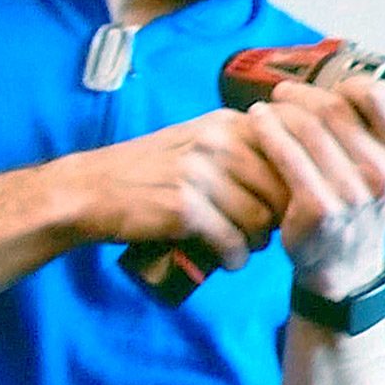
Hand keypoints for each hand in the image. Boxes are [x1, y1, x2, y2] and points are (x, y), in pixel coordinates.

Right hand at [51, 108, 289, 270]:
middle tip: (265, 235)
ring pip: (260, 219)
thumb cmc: (148, 171)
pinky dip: (235, 258)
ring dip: (257, 243)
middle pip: (280, 189)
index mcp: (226, 123)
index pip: (287, 154)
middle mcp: (217, 142)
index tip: (286, 207)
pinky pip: (233, 241)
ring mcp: (200, 174)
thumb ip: (240, 149)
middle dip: (279, 219)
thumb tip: (290, 180)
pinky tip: (227, 261)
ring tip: (244, 248)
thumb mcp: (196, 142)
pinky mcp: (185, 208)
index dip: (293, 187)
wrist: (91, 188)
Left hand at [247, 76, 384, 297]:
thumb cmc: (370, 207)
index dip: (350, 83)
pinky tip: (257, 123)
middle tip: (285, 92)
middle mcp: (382, 174)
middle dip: (302, 94)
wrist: (345, 261)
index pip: (380, 95)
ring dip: (280, 110)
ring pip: (305, 128)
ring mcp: (350, 193)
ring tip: (268, 107)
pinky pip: (286, 155)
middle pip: (333, 109)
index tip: (332, 86)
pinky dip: (266, 131)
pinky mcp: (317, 208)